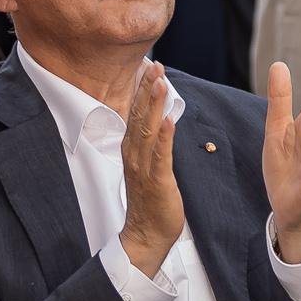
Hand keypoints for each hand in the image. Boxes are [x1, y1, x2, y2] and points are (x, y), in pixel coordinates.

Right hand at [117, 62, 183, 279]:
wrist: (145, 235)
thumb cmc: (150, 202)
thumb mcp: (148, 167)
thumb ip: (151, 144)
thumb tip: (160, 122)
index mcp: (132, 150)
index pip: (137, 113)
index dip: (143, 90)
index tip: (150, 68)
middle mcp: (134, 155)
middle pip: (140, 116)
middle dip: (148, 89)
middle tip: (155, 65)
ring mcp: (143, 167)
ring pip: (148, 130)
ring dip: (154, 105)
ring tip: (160, 83)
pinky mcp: (157, 181)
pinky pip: (160, 156)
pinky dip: (164, 137)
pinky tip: (168, 121)